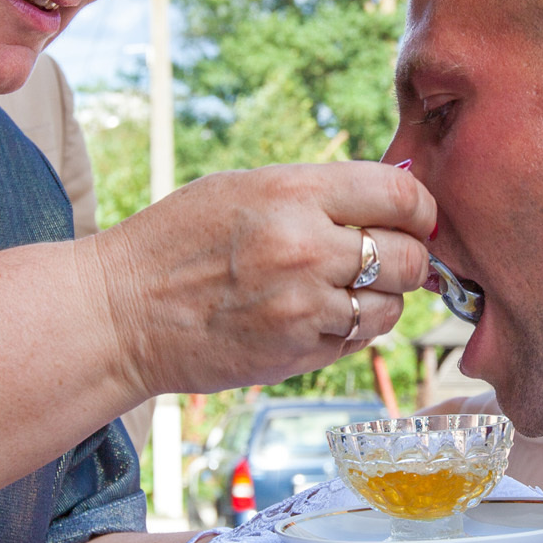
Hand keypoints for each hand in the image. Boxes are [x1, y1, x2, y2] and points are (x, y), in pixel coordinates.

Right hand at [84, 161, 435, 398]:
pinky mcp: (298, 354)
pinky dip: (352, 329)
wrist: (121, 313)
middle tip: (388, 257)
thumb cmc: (178, 242)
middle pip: (409, 256)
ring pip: (392, 306)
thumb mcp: (243, 188)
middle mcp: (306, 249)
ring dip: (382, 299)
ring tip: (344, 288)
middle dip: (408, 257)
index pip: (400, 196)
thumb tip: (390, 199)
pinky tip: (318, 315)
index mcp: (293, 194)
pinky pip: (360, 340)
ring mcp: (304, 308)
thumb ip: (317, 192)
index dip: (421, 209)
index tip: (415, 218)